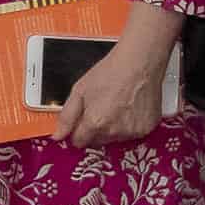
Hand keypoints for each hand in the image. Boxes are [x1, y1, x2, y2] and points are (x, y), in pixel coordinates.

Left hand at [52, 27, 176, 145]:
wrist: (139, 62)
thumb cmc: (112, 72)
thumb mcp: (79, 90)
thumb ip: (66, 116)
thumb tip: (58, 135)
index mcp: (95, 123)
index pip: (79, 142)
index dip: (77, 131)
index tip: (81, 123)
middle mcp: (114, 131)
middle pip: (97, 142)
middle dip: (95, 130)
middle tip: (101, 109)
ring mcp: (132, 132)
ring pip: (115, 139)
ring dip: (113, 128)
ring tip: (116, 106)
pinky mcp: (146, 129)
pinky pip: (132, 134)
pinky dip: (129, 125)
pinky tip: (129, 108)